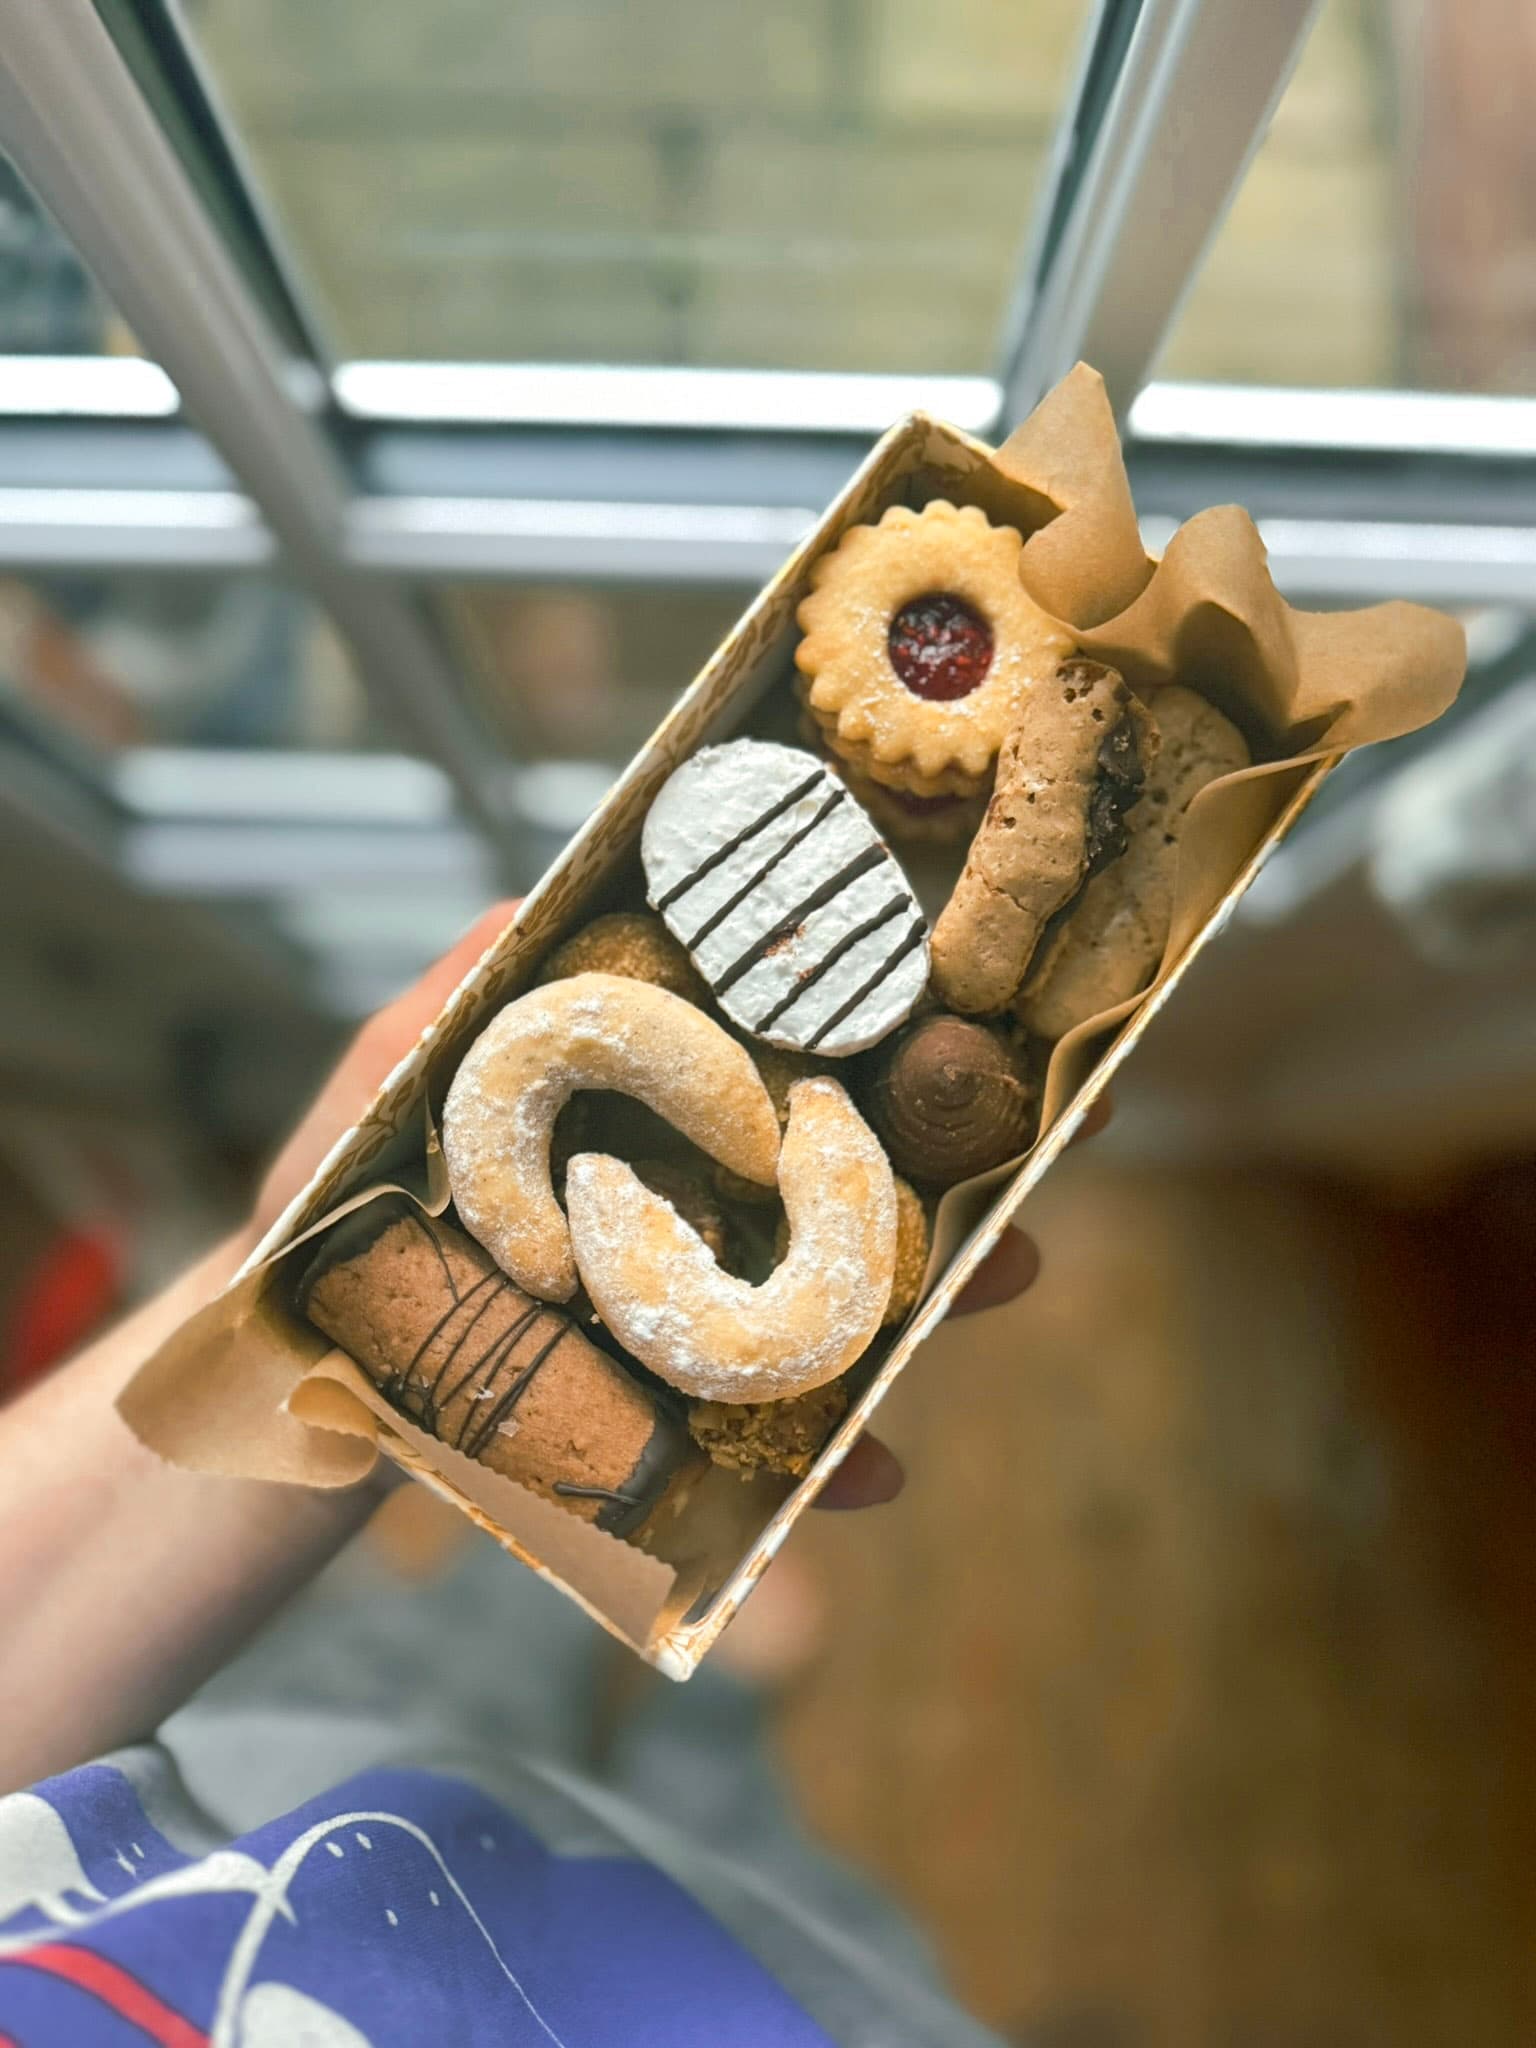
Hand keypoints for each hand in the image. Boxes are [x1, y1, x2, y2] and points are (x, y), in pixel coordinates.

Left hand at [256, 901, 1105, 1515]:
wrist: (283, 1378)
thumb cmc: (325, 1209)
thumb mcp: (379, 1087)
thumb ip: (450, 1005)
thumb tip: (536, 898)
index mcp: (631, 1116)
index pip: (768, 1062)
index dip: (872, 1034)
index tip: (968, 997)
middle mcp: (674, 1206)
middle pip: (834, 1179)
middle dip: (948, 1160)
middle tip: (1048, 1136)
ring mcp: (674, 1315)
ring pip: (826, 1300)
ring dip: (925, 1295)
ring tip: (1002, 1278)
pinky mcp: (656, 1418)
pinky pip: (756, 1442)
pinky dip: (819, 1460)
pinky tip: (871, 1468)